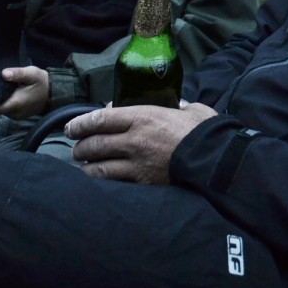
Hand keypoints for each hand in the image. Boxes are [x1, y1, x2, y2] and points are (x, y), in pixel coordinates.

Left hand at [0, 66, 48, 118]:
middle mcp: (13, 113)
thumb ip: (18, 73)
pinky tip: (5, 93)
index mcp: (15, 104)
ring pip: (1, 110)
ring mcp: (16, 116)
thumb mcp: (32, 73)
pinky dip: (5, 103)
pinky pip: (7, 110)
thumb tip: (3, 73)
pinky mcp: (19, 115)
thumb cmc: (42, 82)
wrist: (54, 93)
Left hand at [64, 102, 216, 184]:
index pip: (101, 118)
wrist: (215, 160)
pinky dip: (102, 182)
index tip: (71, 127)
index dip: (81, 123)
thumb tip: (170, 104)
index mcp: (143, 116)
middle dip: (80, 146)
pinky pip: (113, 183)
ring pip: (99, 167)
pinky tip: (98, 182)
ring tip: (84, 166)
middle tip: (77, 147)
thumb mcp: (189, 109)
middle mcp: (134, 140)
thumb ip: (174, 104)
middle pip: (95, 143)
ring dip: (87, 166)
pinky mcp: (143, 183)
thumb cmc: (204, 131)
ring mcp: (137, 164)